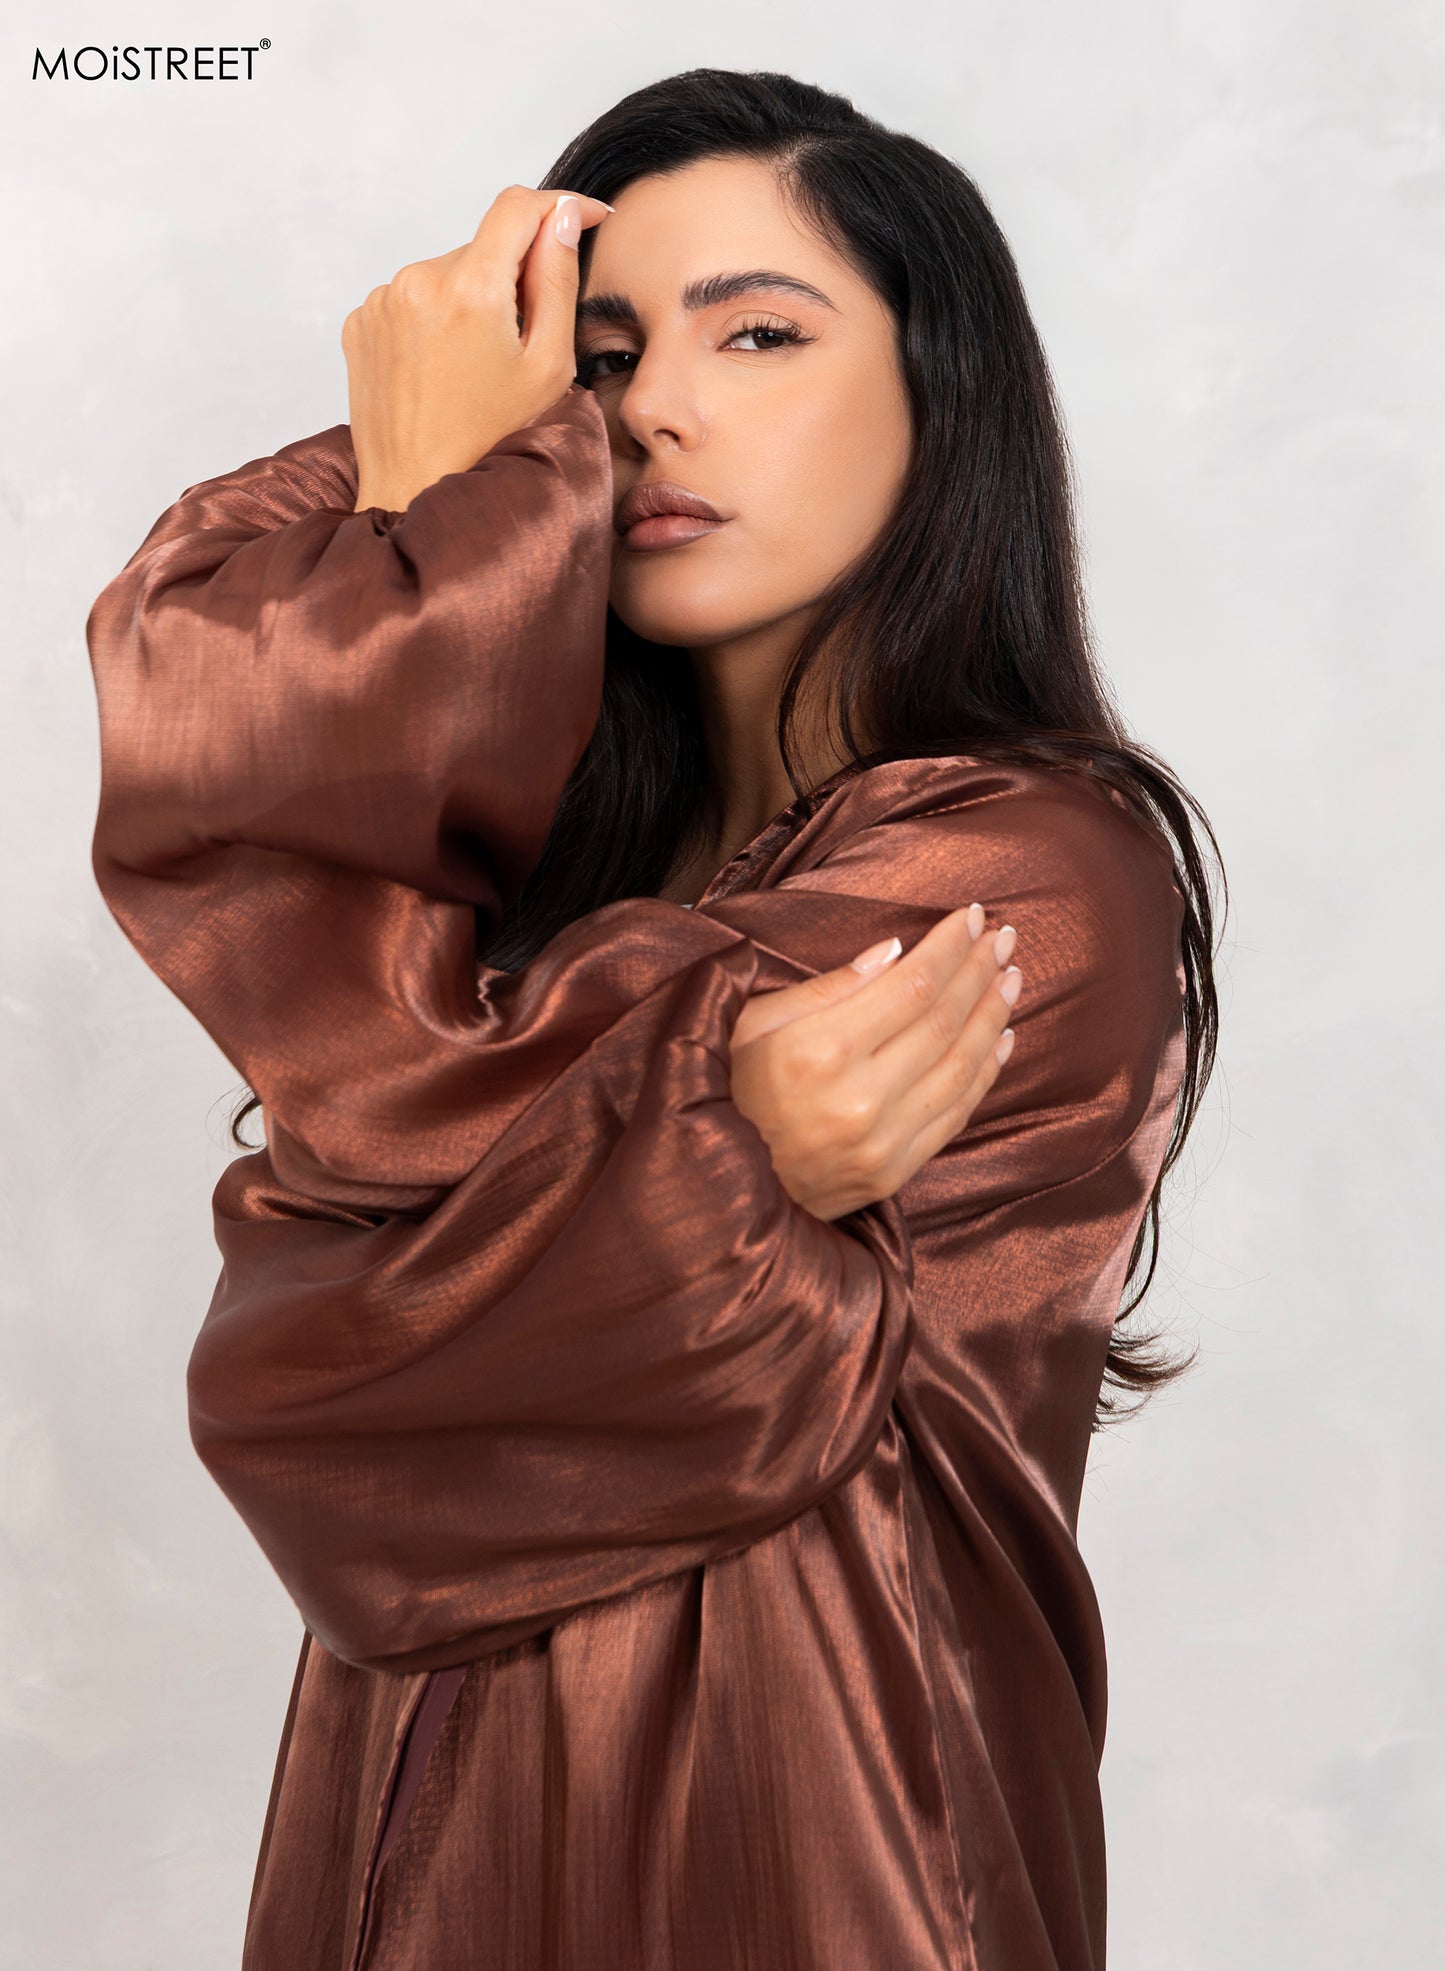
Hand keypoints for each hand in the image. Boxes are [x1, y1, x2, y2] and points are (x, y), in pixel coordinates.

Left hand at [342, 183, 613, 512]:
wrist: (413, 489)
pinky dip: (436, 320)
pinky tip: (443, 369)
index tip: (587, 217)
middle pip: (484, 248)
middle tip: (522, 342)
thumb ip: (558, 282)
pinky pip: (413, 298)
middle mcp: (418, 280)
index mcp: (470, 288)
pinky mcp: (363, 320)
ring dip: (471, 300)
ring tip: (475, 366)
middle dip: (512, 277)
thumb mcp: (548, 367)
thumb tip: (564, 219)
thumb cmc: (487, 443)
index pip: (519, 207)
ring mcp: (383, 300)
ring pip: (447, 273)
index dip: (561, 206)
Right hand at [727, 906, 1021, 1221]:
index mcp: (819, 1050)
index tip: (972, 916)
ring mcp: (881, 1143)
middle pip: (944, 1020)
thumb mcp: (753, 1023)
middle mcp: (858, 1098)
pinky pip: (955, 1114)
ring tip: (1010, 978)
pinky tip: (1001, 1038)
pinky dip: (986, 1072)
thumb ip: (826, 987)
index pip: (912, 985)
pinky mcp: (892, 1174)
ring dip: (993, 1016)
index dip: (950, 947)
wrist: (715, 1191)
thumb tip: (894, 951)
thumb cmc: (728, 1091)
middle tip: (1005, 937)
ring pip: (960, 1066)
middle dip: (981, 971)